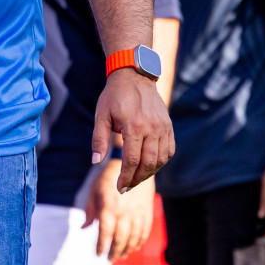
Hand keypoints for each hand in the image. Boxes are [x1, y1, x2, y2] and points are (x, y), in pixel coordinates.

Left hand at [83, 160, 155, 260]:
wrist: (132, 165)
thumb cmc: (108, 179)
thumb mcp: (94, 191)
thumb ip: (90, 211)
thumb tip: (84, 228)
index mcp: (108, 207)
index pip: (104, 232)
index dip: (101, 245)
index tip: (97, 254)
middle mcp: (124, 212)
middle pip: (120, 238)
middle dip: (114, 251)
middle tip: (109, 259)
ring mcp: (138, 212)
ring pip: (134, 237)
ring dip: (127, 249)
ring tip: (121, 256)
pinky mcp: (147, 211)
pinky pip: (145, 231)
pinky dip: (139, 241)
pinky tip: (134, 247)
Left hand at [92, 68, 173, 191]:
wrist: (135, 76)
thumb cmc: (114, 96)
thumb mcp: (101, 115)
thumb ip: (99, 139)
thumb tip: (96, 162)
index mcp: (134, 126)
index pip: (132, 160)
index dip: (126, 177)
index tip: (120, 187)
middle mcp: (152, 128)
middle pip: (148, 163)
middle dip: (137, 179)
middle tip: (127, 187)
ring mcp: (163, 128)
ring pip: (160, 160)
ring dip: (149, 173)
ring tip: (136, 178)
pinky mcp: (168, 127)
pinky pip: (169, 151)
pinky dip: (160, 162)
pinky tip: (150, 166)